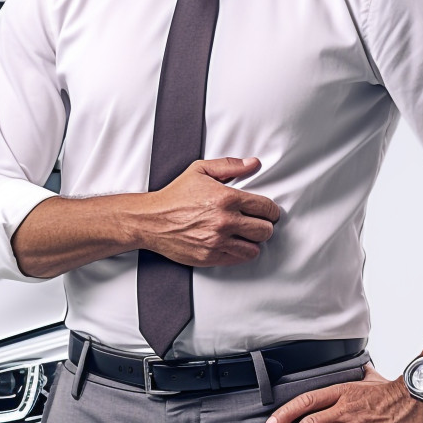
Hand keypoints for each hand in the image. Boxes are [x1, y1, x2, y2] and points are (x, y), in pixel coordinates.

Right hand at [141, 156, 279, 266]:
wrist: (152, 219)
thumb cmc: (175, 195)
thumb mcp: (200, 170)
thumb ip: (230, 165)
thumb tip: (253, 163)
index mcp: (226, 198)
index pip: (266, 208)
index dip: (271, 210)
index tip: (268, 211)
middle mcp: (225, 221)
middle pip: (265, 230)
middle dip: (264, 225)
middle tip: (257, 222)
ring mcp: (218, 241)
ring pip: (254, 248)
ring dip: (253, 241)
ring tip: (245, 234)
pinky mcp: (211, 256)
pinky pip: (238, 258)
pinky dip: (240, 252)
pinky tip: (233, 243)